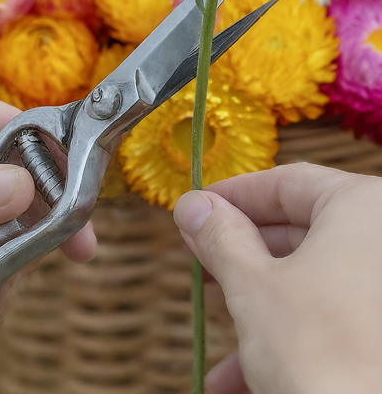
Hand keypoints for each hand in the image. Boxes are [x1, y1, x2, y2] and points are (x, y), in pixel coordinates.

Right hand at [174, 163, 381, 393]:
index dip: (233, 195)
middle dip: (240, 255)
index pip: (286, 183)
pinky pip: (332, 317)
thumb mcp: (253, 286)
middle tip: (200, 263)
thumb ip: (220, 237)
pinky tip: (243, 379)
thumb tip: (192, 205)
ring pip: (310, 280)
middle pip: (298, 232)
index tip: (197, 210)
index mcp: (365, 208)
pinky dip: (288, 337)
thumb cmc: (321, 354)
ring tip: (216, 334)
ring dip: (257, 307)